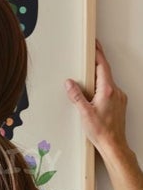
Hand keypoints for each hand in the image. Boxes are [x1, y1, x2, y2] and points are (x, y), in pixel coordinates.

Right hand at [67, 41, 132, 161]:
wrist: (114, 145)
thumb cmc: (102, 131)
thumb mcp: (84, 112)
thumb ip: (76, 96)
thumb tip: (70, 83)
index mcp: (108, 91)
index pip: (103, 67)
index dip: (98, 54)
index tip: (95, 45)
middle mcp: (116, 92)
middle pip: (105, 72)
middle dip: (96, 63)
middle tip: (89, 55)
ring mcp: (119, 98)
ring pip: (107, 82)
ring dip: (97, 77)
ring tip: (86, 78)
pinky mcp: (119, 104)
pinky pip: (109, 90)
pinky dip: (101, 87)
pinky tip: (93, 93)